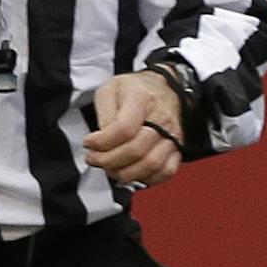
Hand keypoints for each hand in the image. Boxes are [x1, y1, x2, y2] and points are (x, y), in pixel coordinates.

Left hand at [84, 69, 184, 191]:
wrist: (164, 88)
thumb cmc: (134, 90)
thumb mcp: (110, 90)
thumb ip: (105, 114)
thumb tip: (102, 141)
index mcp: (142, 99)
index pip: (124, 128)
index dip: (102, 142)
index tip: (88, 143)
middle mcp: (162, 119)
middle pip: (136, 150)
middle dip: (109, 160)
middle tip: (93, 159)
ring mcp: (172, 136)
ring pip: (152, 165)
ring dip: (126, 173)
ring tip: (110, 168)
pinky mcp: (177, 149)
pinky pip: (166, 171)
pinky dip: (146, 178)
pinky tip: (131, 172)